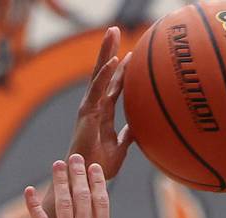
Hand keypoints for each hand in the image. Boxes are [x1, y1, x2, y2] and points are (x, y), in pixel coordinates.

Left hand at [25, 156, 160, 217]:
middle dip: (78, 175)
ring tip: (58, 164)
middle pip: (82, 197)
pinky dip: (34, 206)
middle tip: (74, 157)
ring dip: (60, 182)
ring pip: (63, 203)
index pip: (101, 202)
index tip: (93, 167)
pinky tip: (28, 191)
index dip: (97, 182)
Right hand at [69, 26, 133, 180]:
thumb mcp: (120, 149)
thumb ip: (128, 136)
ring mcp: (90, 107)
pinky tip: (113, 60)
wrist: (87, 178)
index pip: (114, 87)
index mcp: (103, 113)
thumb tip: (138, 129)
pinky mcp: (87, 113)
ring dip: (106, 53)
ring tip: (112, 32)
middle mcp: (95, 106)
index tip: (132, 55)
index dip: (122, 71)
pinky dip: (105, 74)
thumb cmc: (99, 168)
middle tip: (114, 30)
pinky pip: (97, 90)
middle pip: (103, 73)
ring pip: (99, 74)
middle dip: (109, 51)